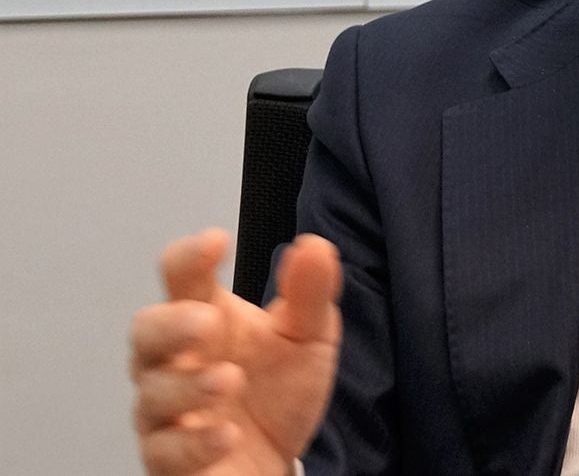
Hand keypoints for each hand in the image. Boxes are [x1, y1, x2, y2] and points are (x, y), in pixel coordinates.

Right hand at [130, 229, 341, 474]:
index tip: (216, 242)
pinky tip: (227, 434)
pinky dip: (195, 442)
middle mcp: (178, 359)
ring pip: (153, 393)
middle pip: (146, 332)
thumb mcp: (310, 335)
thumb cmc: (280, 389)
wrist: (280, 458)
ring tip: (230, 379)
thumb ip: (310, 292)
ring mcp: (169, 410)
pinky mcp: (170, 458)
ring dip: (190, 386)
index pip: (182, 276)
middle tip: (206, 322)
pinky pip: (166, 451)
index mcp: (208, 315)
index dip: (190, 256)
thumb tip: (314, 246)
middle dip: (170, 325)